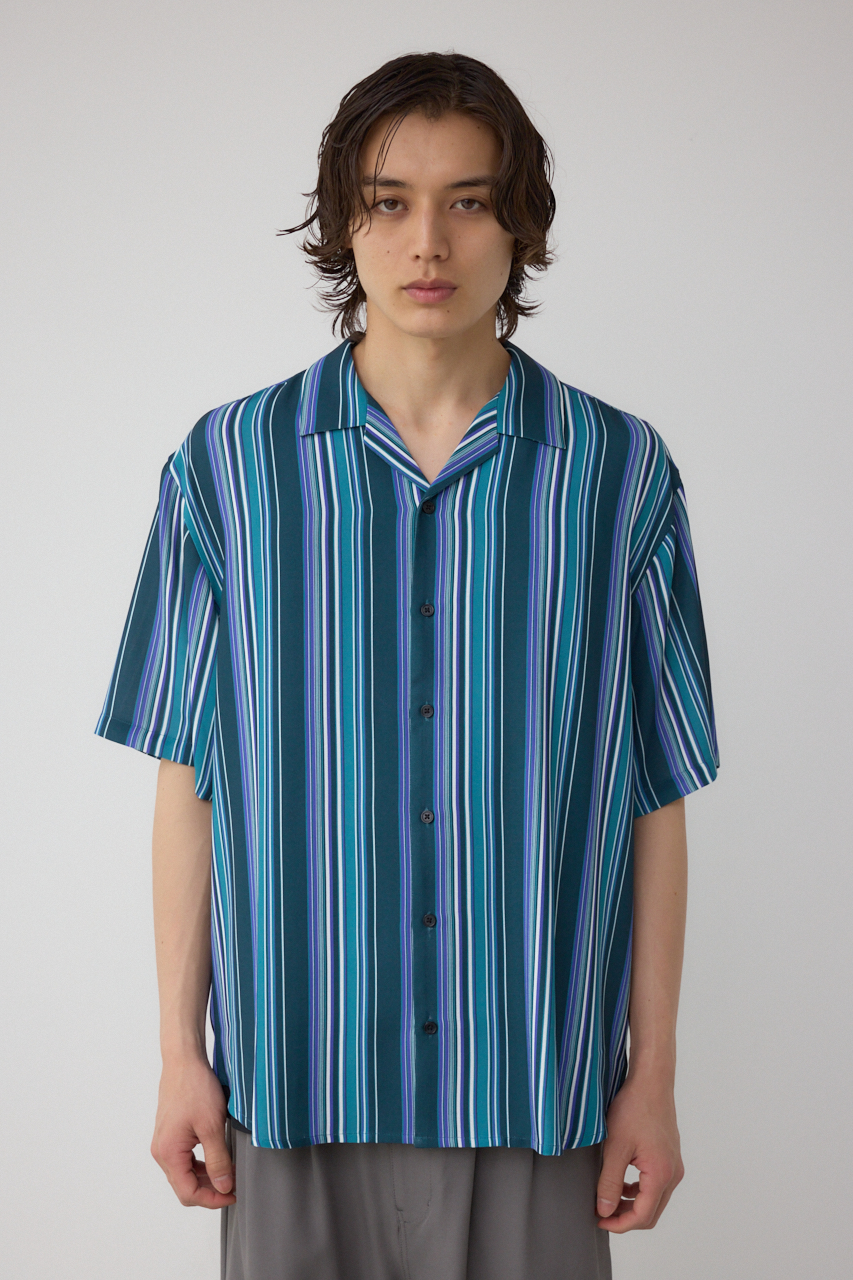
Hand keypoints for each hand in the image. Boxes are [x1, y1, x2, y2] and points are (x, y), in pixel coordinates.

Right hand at [151, 1055, 235, 1207]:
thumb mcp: (212, 1126)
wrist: (184, 1062)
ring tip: (228, 1171)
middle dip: (209, 1190)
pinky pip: (184, 1159)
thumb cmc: (195, 1087)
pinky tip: (217, 1157)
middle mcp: (161, 1151)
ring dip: (206, 1177)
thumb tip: (223, 1186)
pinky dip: (200, 1164)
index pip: (188, 1193)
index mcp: (168, 1153)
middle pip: (184, 1186)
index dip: (212, 1199)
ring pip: (184, 1174)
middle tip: (233, 1185)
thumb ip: (218, 1160)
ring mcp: (164, 1143)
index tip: (232, 1194)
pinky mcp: (170, 1135)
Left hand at [595, 1074, 683, 1231]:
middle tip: (601, 1213)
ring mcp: (674, 1166)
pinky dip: (640, 1191)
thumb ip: (610, 1182)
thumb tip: (605, 1210)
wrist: (651, 1082)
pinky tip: (623, 1182)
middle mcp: (673, 1174)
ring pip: (655, 1200)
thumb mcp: (615, 1146)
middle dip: (626, 1218)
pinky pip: (657, 1186)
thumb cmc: (634, 1108)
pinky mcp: (670, 1157)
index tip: (599, 1220)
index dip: (619, 1224)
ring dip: (633, 1205)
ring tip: (608, 1198)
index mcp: (661, 1174)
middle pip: (651, 1213)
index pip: (642, 1216)